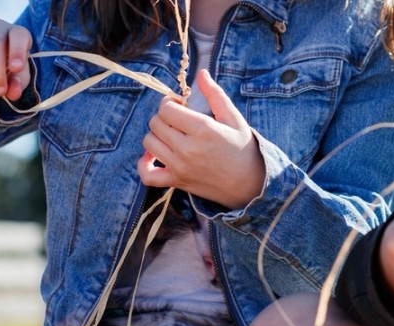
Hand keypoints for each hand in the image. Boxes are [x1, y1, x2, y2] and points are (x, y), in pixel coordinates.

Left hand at [140, 70, 264, 209]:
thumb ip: (215, 94)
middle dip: (164, 117)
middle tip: (179, 121)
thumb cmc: (242, 148)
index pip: (166, 109)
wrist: (249, 183)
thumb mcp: (234, 118)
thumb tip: (201, 73)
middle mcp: (188, 148)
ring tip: (171, 135)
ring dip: (157, 135)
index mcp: (203, 129)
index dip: (170, 103)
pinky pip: (148, 175)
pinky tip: (152, 156)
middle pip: (155, 123)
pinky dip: (144, 165)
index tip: (180, 106)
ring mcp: (180, 167)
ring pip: (149, 143)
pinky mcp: (177, 181)